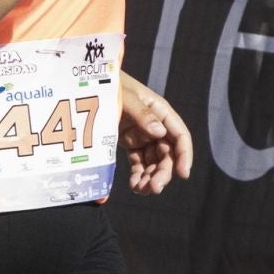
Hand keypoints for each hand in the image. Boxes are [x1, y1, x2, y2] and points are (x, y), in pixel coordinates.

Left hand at [119, 73, 192, 193]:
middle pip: (167, 154)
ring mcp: (144, 135)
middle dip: (163, 172)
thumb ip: (142, 113)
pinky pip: (139, 162)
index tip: (183, 174)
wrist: (89, 83)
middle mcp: (156, 126)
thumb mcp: (125, 97)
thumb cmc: (110, 85)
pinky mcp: (130, 142)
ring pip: (154, 161)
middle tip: (153, 188)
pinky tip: (135, 186)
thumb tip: (160, 132)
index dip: (184, 155)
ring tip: (142, 190)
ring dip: (150, 177)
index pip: (180, 136)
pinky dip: (138, 175)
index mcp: (161, 112)